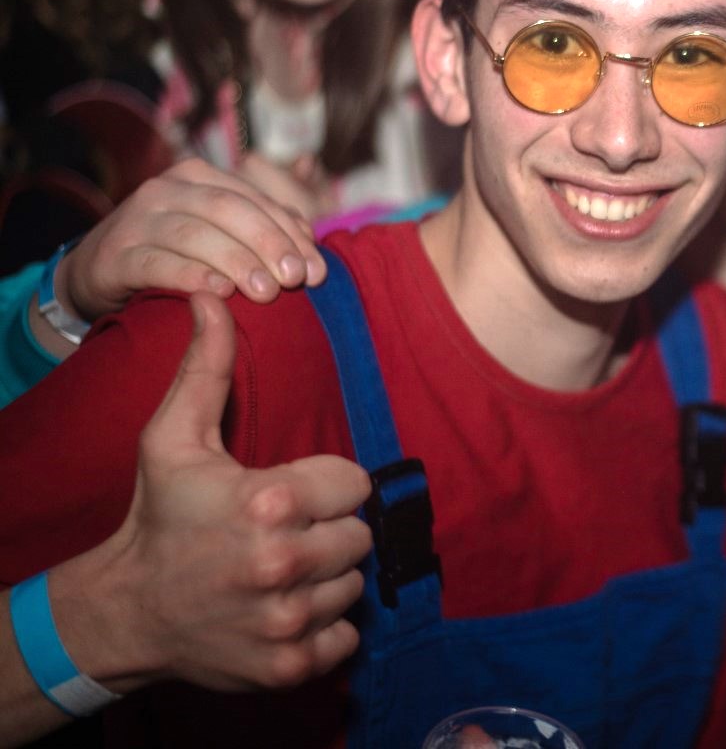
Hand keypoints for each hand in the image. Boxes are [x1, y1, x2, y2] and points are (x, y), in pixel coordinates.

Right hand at [56, 157, 325, 324]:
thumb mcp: (219, 232)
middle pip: (228, 210)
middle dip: (268, 244)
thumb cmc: (176, 251)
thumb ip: (264, 228)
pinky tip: (218, 292)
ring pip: (195, 234)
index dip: (291, 234)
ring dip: (236, 262)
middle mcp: (166, 190)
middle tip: (296, 280)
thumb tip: (309, 238)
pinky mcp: (113, 255)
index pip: (255, 200)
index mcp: (199, 176)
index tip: (318, 271)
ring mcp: (136, 220)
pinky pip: (156, 262)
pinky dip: (190, 276)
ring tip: (267, 292)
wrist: (100, 272)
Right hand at [57, 293, 371, 690]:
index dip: (328, 486)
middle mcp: (282, 563)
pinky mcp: (291, 663)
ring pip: (356, 584)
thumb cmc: (160, 518)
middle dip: (330, 531)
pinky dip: (325, 626)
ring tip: (282, 569)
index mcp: (269, 502)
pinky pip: (347, 636)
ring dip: (328, 577)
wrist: (126, 611)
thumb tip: (216, 299)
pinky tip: (285, 607)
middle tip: (286, 533)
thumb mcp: (173, 440)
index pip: (356, 484)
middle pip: (360, 535)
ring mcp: (288, 619)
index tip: (293, 493)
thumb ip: (207, 370)